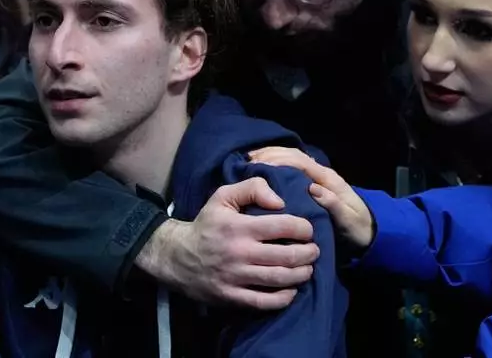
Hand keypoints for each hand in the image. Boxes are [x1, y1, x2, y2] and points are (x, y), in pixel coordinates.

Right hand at [136, 177, 318, 309]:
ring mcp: (236, 277)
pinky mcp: (232, 297)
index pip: (284, 226)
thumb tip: (280, 202)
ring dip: (301, 274)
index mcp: (240, 227)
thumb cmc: (207, 224)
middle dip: (309, 253)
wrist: (177, 256)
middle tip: (314, 250)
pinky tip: (292, 290)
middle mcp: (240, 252)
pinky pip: (264, 302)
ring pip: (279, 279)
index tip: (308, 230)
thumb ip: (252, 189)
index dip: (304, 228)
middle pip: (287, 255)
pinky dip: (284, 298)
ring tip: (308, 268)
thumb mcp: (223, 196)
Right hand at [249, 146, 374, 249]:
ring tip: (250, 163)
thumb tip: (313, 189)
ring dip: (272, 158)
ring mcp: (316, 180)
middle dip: (271, 155)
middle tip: (248, 161)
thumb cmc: (358, 227)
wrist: (369, 232)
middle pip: (293, 156)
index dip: (279, 160)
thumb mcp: (348, 219)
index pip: (300, 162)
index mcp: (328, 180)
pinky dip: (276, 168)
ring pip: (291, 161)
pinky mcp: (311, 187)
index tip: (259, 165)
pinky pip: (292, 172)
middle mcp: (321, 175)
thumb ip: (333, 204)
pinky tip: (262, 174)